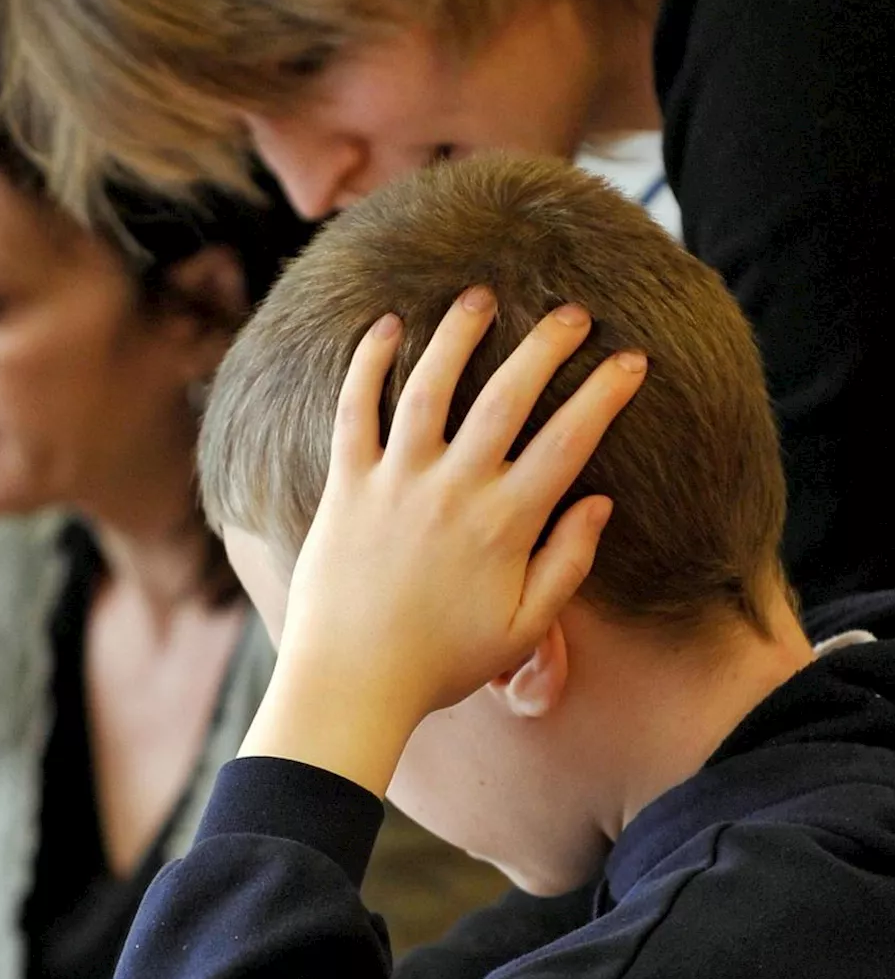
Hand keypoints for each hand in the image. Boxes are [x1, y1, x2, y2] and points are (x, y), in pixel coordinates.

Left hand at [240, 288, 646, 795]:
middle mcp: (454, 490)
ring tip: (482, 297)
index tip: (631, 359)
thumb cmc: (441, 662)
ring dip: (459, 335)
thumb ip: (567, 563)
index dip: (605, 394)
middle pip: (508, 397)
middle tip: (572, 313)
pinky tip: (386, 326)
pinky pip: (355, 410)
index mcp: (506, 524)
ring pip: (431, 387)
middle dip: (547, 346)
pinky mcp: (347, 484)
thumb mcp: (522, 628)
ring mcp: (396, 481)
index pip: (569, 441)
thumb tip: (600, 502)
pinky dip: (368, 364)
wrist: (351, 682)